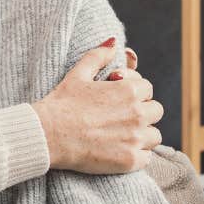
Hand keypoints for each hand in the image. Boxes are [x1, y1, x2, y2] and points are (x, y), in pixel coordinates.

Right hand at [32, 39, 163, 173]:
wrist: (47, 135)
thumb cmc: (61, 103)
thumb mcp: (79, 73)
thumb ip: (99, 56)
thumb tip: (114, 43)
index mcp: (128, 90)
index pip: (148, 89)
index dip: (135, 94)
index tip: (121, 101)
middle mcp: (137, 113)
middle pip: (156, 111)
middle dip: (143, 114)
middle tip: (123, 120)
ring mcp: (135, 138)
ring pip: (155, 136)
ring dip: (143, 136)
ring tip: (123, 137)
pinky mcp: (129, 160)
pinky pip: (146, 158)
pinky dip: (137, 156)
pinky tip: (120, 152)